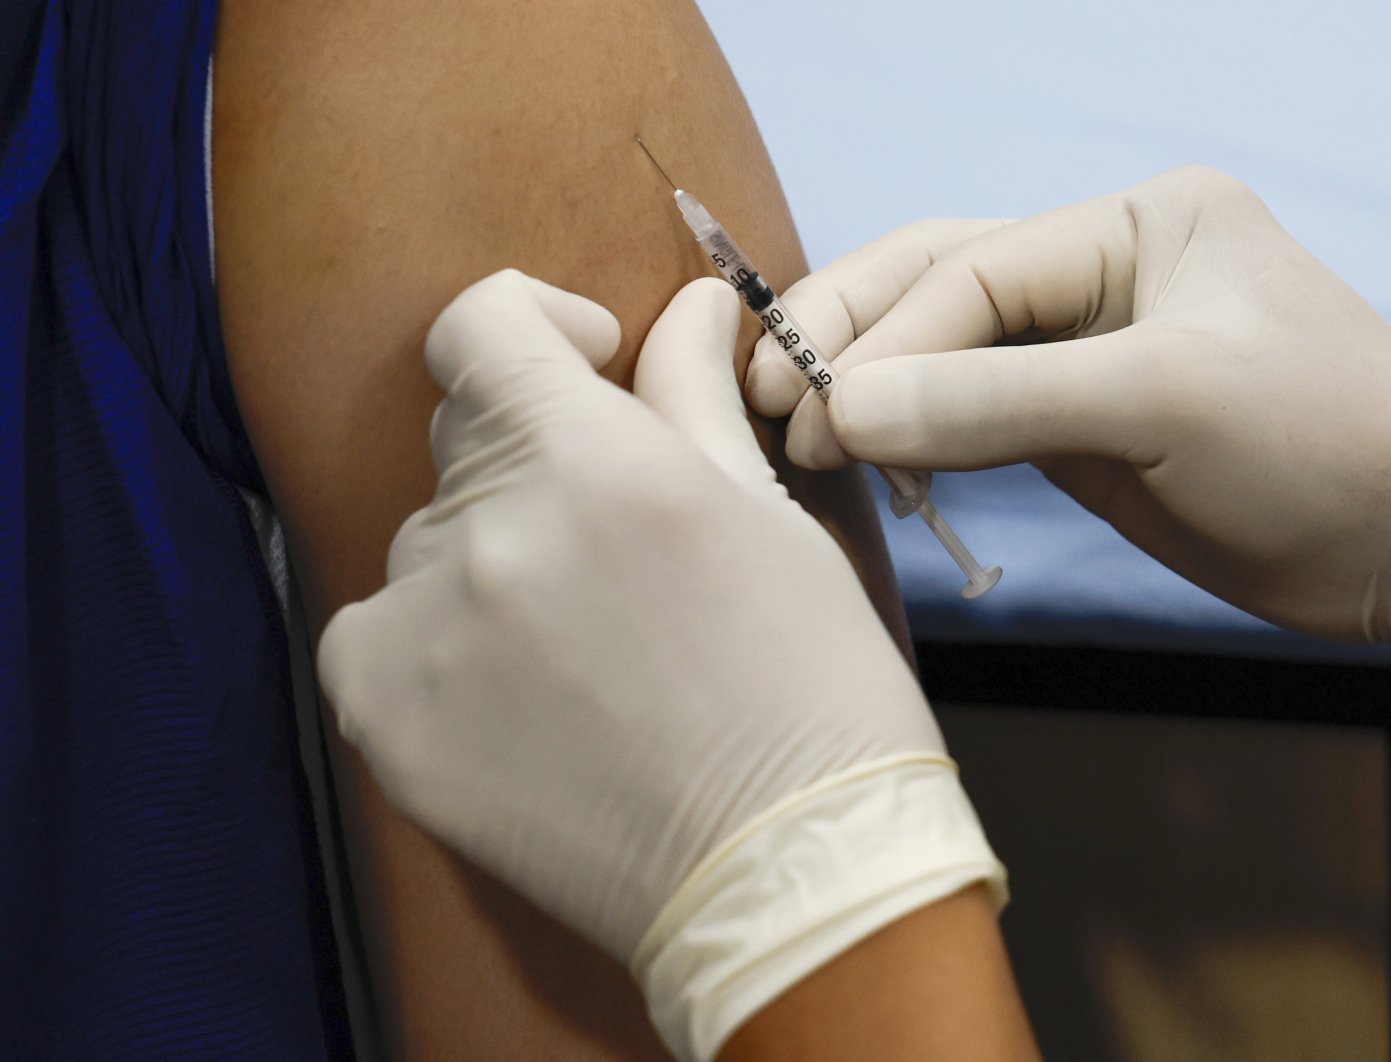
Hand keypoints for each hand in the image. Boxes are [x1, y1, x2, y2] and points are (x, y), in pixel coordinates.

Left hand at [316, 271, 1002, 1059]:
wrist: (784, 871)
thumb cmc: (811, 690)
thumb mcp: (767, 522)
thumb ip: (693, 400)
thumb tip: (689, 306)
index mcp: (593, 461)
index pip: (481, 325)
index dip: (532, 324)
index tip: (582, 363)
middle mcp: (487, 534)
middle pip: (463, 441)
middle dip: (533, 462)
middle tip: (616, 548)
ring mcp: (422, 634)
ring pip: (425, 549)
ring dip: (487, 565)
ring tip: (580, 652)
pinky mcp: (385, 723)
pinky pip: (372, 636)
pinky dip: (428, 647)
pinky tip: (515, 699)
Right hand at [747, 167, 1390, 689]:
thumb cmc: (1315, 444)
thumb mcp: (1160, 403)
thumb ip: (998, 402)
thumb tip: (844, 409)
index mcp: (1135, 224)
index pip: (974, 270)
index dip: (886, 337)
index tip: (814, 407)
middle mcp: (1104, 272)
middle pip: (941, 287)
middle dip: (852, 339)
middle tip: (766, 399)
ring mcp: (1089, 350)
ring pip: (948, 351)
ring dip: (872, 387)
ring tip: (790, 431)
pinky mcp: (1084, 425)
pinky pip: (975, 416)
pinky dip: (915, 434)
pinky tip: (862, 453)